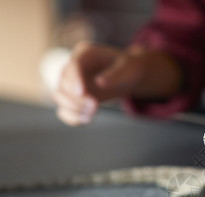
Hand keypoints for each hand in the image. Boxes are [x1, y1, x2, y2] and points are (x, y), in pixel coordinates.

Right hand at [52, 42, 181, 125]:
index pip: (73, 65)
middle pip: (63, 82)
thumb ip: (116, 74)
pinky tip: (86, 120)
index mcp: (86, 53)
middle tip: (95, 106)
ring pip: (59, 96)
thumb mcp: (130, 68)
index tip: (82, 93)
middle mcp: (74, 66)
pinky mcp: (73, 97)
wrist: (129, 76)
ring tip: (92, 115)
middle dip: (77, 98)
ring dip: (73, 108)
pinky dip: (72, 117)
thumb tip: (99, 83)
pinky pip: (64, 109)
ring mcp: (71, 82)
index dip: (75, 79)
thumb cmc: (130, 68)